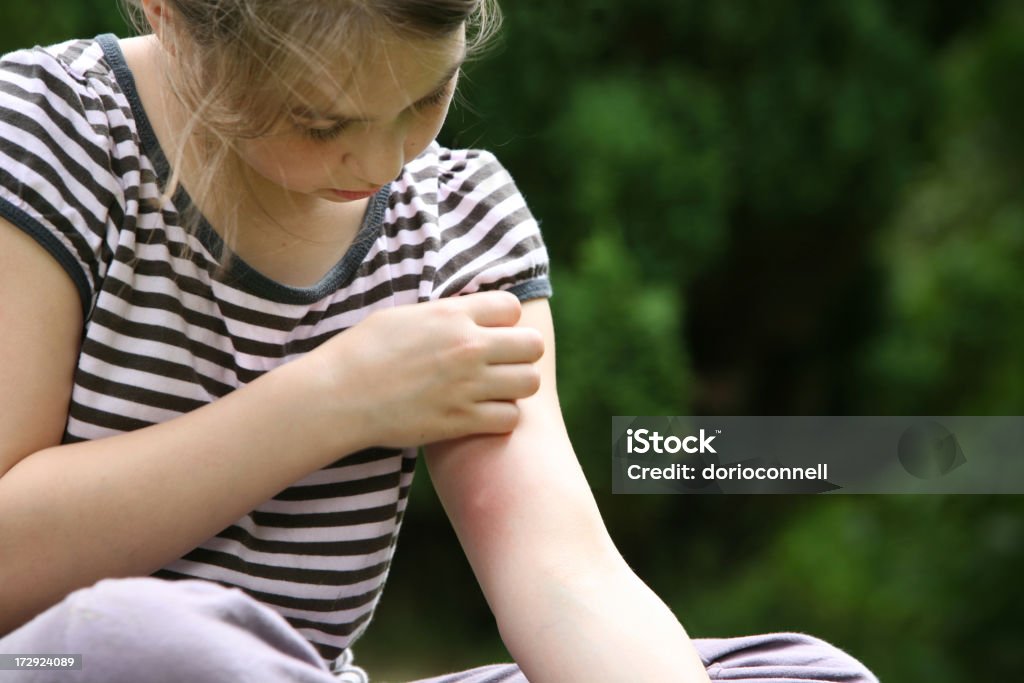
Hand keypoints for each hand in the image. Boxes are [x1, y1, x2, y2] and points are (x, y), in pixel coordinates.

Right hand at [301, 291, 544, 448]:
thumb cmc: (362, 352)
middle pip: (533, 344)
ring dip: (516, 386)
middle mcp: (468, 347)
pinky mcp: (461, 420)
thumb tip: (467, 314)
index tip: (491, 332)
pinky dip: (501, 418)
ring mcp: (468, 385)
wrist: (338, 396)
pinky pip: (510, 418)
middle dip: (522, 353)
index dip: (505, 320)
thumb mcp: (404, 317)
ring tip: (495, 390)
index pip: (512, 307)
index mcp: (452, 315)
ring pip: (529, 382)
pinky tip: (481, 414)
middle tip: (502, 364)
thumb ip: (444, 315)